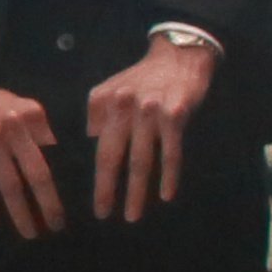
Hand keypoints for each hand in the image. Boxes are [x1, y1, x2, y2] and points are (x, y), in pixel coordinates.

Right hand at [0, 62, 64, 234]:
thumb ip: (34, 126)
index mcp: (30, 114)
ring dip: (20, 213)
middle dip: (49, 204)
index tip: (69, 199)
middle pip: (36, 173)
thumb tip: (53, 151)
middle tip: (56, 226)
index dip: (62, 178)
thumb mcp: (13, 104)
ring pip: (9, 184)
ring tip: (29, 232)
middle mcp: (13, 127)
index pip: (52, 152)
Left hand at [85, 35, 216, 220]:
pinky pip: (171, 151)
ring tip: (133, 215)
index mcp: (105, 104)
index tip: (94, 203)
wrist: (179, 56)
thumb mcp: (111, 88)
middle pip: (113, 156)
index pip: (98, 148)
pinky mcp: (176, 114)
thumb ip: (98, 112)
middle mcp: (124, 109)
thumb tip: (92, 138)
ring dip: (137, 191)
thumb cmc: (144, 77)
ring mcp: (150, 112)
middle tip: (105, 215)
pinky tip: (166, 195)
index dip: (96, 178)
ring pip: (142, 159)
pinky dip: (169, 175)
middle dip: (108, 189)